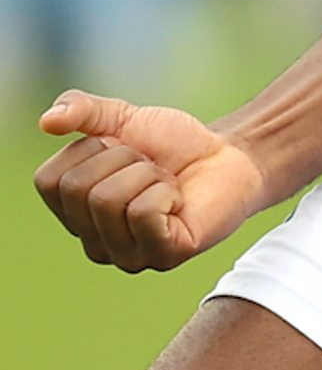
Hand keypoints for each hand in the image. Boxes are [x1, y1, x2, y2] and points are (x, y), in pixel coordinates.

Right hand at [34, 90, 266, 273]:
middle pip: (80, 190)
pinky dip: (166, 191)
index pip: (49, 181)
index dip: (88, 149)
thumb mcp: (123, 118)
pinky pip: (145, 213)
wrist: (227, 154)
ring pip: (111, 200)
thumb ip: (82, 112)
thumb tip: (46, 121)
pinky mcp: (163, 256)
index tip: (120, 149)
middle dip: (123, 159)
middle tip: (149, 166)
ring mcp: (126, 256)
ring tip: (165, 182)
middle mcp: (93, 242)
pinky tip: (178, 200)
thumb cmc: (172, 144)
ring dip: (148, 174)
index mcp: (74, 212)